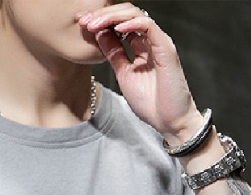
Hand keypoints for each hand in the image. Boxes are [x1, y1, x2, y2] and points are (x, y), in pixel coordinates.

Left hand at [77, 3, 202, 140]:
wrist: (169, 122)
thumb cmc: (151, 103)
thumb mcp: (124, 74)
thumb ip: (114, 54)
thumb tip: (99, 34)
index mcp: (141, 47)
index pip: (120, 23)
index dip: (100, 20)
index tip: (81, 24)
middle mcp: (150, 41)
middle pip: (126, 14)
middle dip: (102, 15)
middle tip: (83, 20)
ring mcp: (158, 43)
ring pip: (135, 15)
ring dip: (112, 17)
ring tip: (94, 24)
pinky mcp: (166, 48)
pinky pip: (148, 26)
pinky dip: (131, 24)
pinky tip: (116, 28)